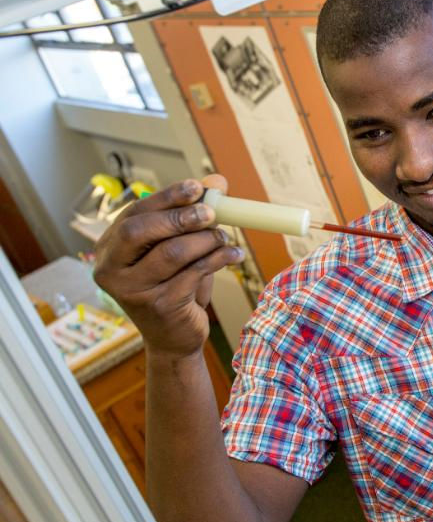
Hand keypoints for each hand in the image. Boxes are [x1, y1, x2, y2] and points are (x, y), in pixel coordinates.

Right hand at [93, 175, 243, 357]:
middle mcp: (111, 269)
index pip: (134, 214)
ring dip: (205, 240)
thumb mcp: (181, 248)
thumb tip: (218, 182)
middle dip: (180, 217)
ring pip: (172, 252)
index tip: (197, 187)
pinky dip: (218, 259)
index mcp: (109, 249)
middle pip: (140, 231)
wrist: (174, 339)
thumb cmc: (175, 287)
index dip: (167, 197)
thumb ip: (193, 215)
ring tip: (224, 238)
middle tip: (212, 212)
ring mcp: (132, 290)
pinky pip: (193, 273)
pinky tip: (233, 254)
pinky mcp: (158, 306)